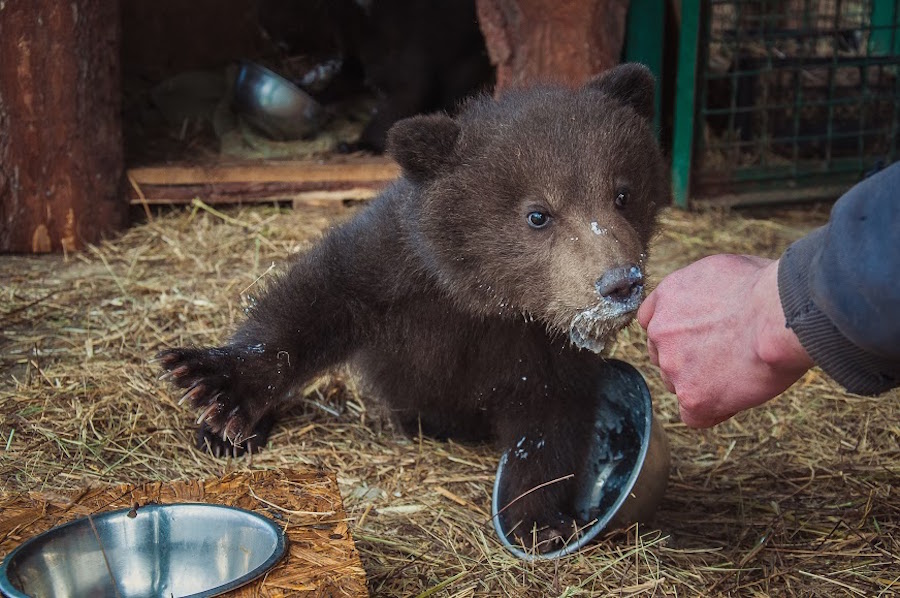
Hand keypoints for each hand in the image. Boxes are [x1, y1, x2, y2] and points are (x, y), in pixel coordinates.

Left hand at [637, 255, 813, 426]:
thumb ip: (704, 290)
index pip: (652, 320)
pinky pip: (693, 416)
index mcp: (667, 296)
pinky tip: (734, 398)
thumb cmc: (766, 289)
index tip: (698, 335)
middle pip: (663, 355)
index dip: (676, 331)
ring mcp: (674, 367)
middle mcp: (661, 332)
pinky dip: (712, 411)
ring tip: (739, 373)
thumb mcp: (723, 269)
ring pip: (677, 385)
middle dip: (688, 358)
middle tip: (725, 355)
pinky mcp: (693, 398)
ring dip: (701, 383)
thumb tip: (714, 298)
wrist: (779, 315)